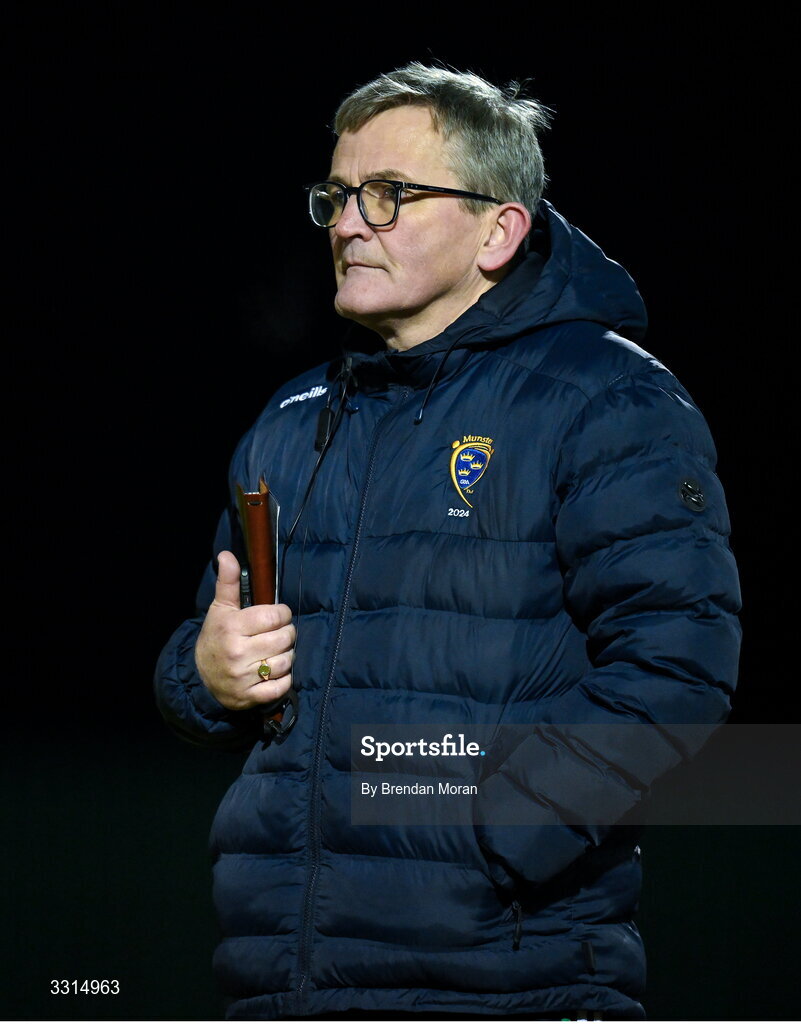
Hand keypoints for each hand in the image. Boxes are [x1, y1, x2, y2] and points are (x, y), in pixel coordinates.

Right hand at [195, 550, 295, 709]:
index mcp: (232, 628)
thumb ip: (227, 582)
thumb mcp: (220, 609)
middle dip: (286, 634)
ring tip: (276, 652)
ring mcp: (244, 677)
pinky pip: (282, 686)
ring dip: (287, 656)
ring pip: (286, 661)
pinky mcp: (251, 696)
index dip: (281, 614)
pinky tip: (275, 672)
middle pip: (284, 638)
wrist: (201, 678)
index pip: (275, 616)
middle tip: (277, 634)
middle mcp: (238, 652)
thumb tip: (226, 555)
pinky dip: (284, 679)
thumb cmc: (216, 638)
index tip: (276, 616)